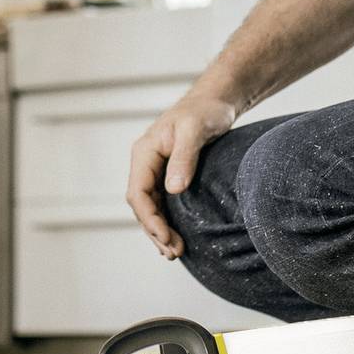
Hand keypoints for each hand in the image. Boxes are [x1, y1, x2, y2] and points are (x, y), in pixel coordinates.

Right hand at [126, 89, 240, 259]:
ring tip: (174, 252)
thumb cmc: (205, 111)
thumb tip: (173, 189)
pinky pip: (161, 203)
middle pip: (141, 205)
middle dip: (154, 230)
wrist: (215, 101)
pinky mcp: (169, 175)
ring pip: (150, 207)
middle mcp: (145, 163)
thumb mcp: (195, 130)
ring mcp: (156, 170)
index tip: (165, 237)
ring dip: (159, 230)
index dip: (149, 219)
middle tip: (173, 252)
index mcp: (145, 153)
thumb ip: (184, 158)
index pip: (137, 193)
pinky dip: (166, 222)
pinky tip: (175, 237)